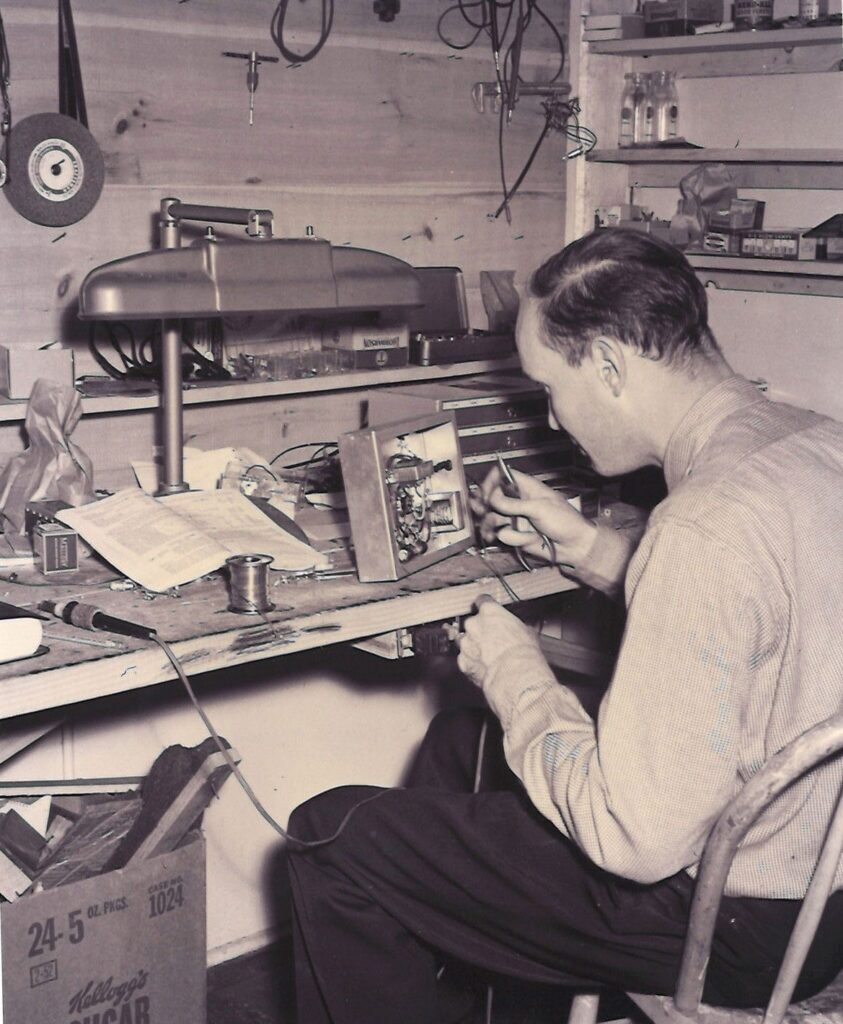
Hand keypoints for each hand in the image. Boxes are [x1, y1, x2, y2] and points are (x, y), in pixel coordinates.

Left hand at [457, 595, 541, 689]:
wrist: (514, 674)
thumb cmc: (523, 652)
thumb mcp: (527, 631)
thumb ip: (516, 625)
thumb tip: (520, 628)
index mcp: (489, 611)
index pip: (482, 601)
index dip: (486, 607)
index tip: (489, 612)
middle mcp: (473, 624)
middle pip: (472, 623)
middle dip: (480, 630)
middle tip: (493, 639)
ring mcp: (465, 643)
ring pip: (465, 641)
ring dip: (473, 646)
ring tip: (489, 655)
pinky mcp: (462, 661)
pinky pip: (465, 659)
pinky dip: (472, 662)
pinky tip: (484, 667)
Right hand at [472, 465, 596, 569]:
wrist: (574, 546)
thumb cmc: (566, 521)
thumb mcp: (540, 508)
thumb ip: (514, 504)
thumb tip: (493, 498)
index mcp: (528, 488)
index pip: (503, 476)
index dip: (492, 482)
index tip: (486, 493)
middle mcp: (519, 502)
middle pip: (493, 498)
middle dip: (484, 505)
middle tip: (481, 511)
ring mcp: (516, 518)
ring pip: (493, 517)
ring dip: (490, 523)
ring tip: (492, 528)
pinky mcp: (516, 534)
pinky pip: (502, 534)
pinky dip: (502, 536)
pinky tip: (497, 537)